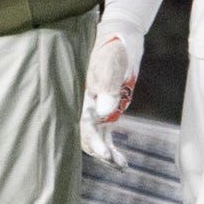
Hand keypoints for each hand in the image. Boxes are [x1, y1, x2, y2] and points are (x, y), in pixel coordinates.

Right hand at [80, 34, 135, 166]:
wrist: (121, 38)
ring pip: (95, 137)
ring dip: (105, 153)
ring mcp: (95, 108)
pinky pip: (105, 134)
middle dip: (98, 150)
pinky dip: (111, 148)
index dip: (92, 139)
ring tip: (121, 165)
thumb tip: (105, 112)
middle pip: (85, 134)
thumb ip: (107, 87)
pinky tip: (122, 162)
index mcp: (81, 94)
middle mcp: (85, 104)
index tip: (104, 153)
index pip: (83, 122)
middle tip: (112, 161)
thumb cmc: (115, 48)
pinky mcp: (106, 111)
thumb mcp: (113, 64)